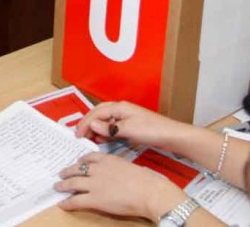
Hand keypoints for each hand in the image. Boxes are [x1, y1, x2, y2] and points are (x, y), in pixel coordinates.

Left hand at [55, 153, 184, 220]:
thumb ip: (118, 168)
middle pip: (78, 168)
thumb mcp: (129, 167)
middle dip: (68, 171)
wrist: (148, 191)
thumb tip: (118, 173)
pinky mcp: (95, 199)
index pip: (90, 157)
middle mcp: (98, 169)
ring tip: (57, 186)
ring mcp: (95, 184)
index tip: (77, 162)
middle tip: (61, 173)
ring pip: (73, 183)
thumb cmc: (145, 180)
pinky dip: (67, 202)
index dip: (81, 160)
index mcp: (108, 159)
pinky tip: (62, 204)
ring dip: (63, 184)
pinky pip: (76, 200)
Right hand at [75, 101, 195, 149]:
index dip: (85, 123)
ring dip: (95, 129)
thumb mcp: (128, 130)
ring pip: (104, 121)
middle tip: (79, 134)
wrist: (171, 136)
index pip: (96, 113)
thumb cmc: (154, 130)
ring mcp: (126, 119)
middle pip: (99, 114)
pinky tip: (102, 140)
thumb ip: (109, 128)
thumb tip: (93, 126)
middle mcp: (122, 110)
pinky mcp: (130, 127)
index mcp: (120, 107)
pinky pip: (112, 128)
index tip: (78, 133)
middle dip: (88, 123)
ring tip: (88, 139)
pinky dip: (104, 133)